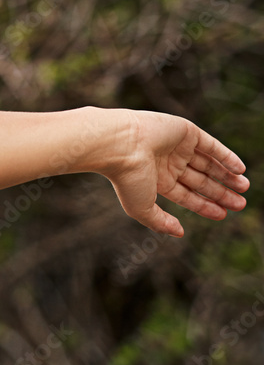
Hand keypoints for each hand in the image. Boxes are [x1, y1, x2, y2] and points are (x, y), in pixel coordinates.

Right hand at [102, 109, 249, 236]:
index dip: (205, 205)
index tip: (223, 214)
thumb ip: (160, 222)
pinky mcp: (185, 131)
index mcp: (157, 180)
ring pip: (208, 163)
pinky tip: (240, 169)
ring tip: (245, 187)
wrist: (119, 145)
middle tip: (240, 204)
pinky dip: (226, 156)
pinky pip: (211, 145)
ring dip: (226, 175)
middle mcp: (168, 163)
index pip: (187, 195)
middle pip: (200, 180)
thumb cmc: (126, 178)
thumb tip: (179, 233)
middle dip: (220, 192)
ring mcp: (177, 147)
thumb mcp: (142, 208)